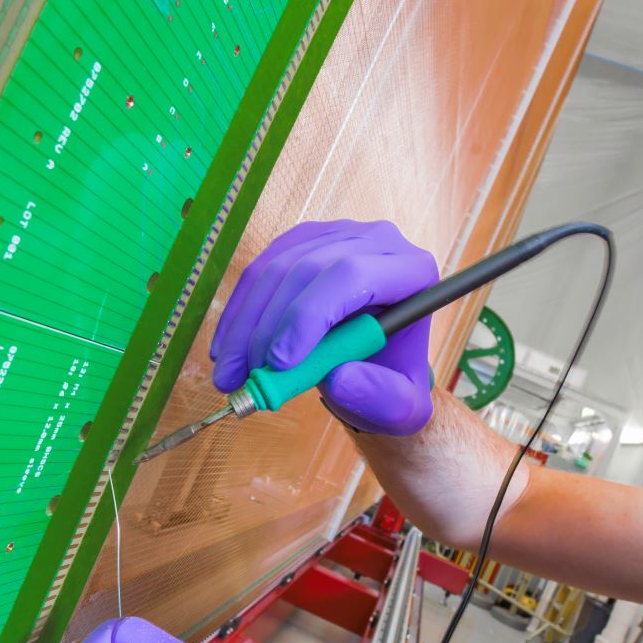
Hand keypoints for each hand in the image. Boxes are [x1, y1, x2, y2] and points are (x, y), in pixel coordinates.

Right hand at [210, 220, 438, 435]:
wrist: (376, 367)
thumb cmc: (392, 382)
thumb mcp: (400, 407)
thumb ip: (381, 396)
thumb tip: (339, 378)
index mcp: (412, 272)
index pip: (352, 276)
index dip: (308, 314)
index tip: (279, 364)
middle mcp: (377, 241)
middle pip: (308, 269)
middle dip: (268, 328)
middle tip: (245, 378)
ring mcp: (336, 236)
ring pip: (276, 269)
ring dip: (245, 325)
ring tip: (231, 374)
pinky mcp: (303, 243)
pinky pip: (260, 270)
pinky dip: (240, 313)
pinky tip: (229, 349)